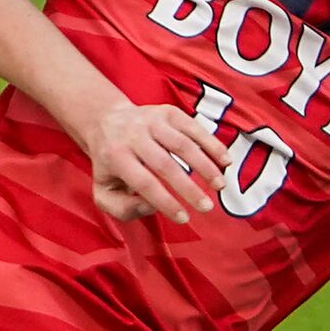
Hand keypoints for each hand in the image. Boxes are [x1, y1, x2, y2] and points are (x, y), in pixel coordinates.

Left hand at [86, 101, 232, 223]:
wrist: (107, 120)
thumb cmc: (110, 165)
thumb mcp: (103, 191)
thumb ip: (123, 208)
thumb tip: (151, 207)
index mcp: (116, 156)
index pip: (144, 183)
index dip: (166, 202)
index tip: (185, 219)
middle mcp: (133, 135)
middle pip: (166, 164)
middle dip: (189, 188)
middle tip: (207, 207)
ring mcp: (152, 120)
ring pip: (183, 144)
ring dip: (205, 166)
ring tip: (220, 186)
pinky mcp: (168, 111)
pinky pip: (194, 128)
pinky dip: (211, 144)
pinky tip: (225, 161)